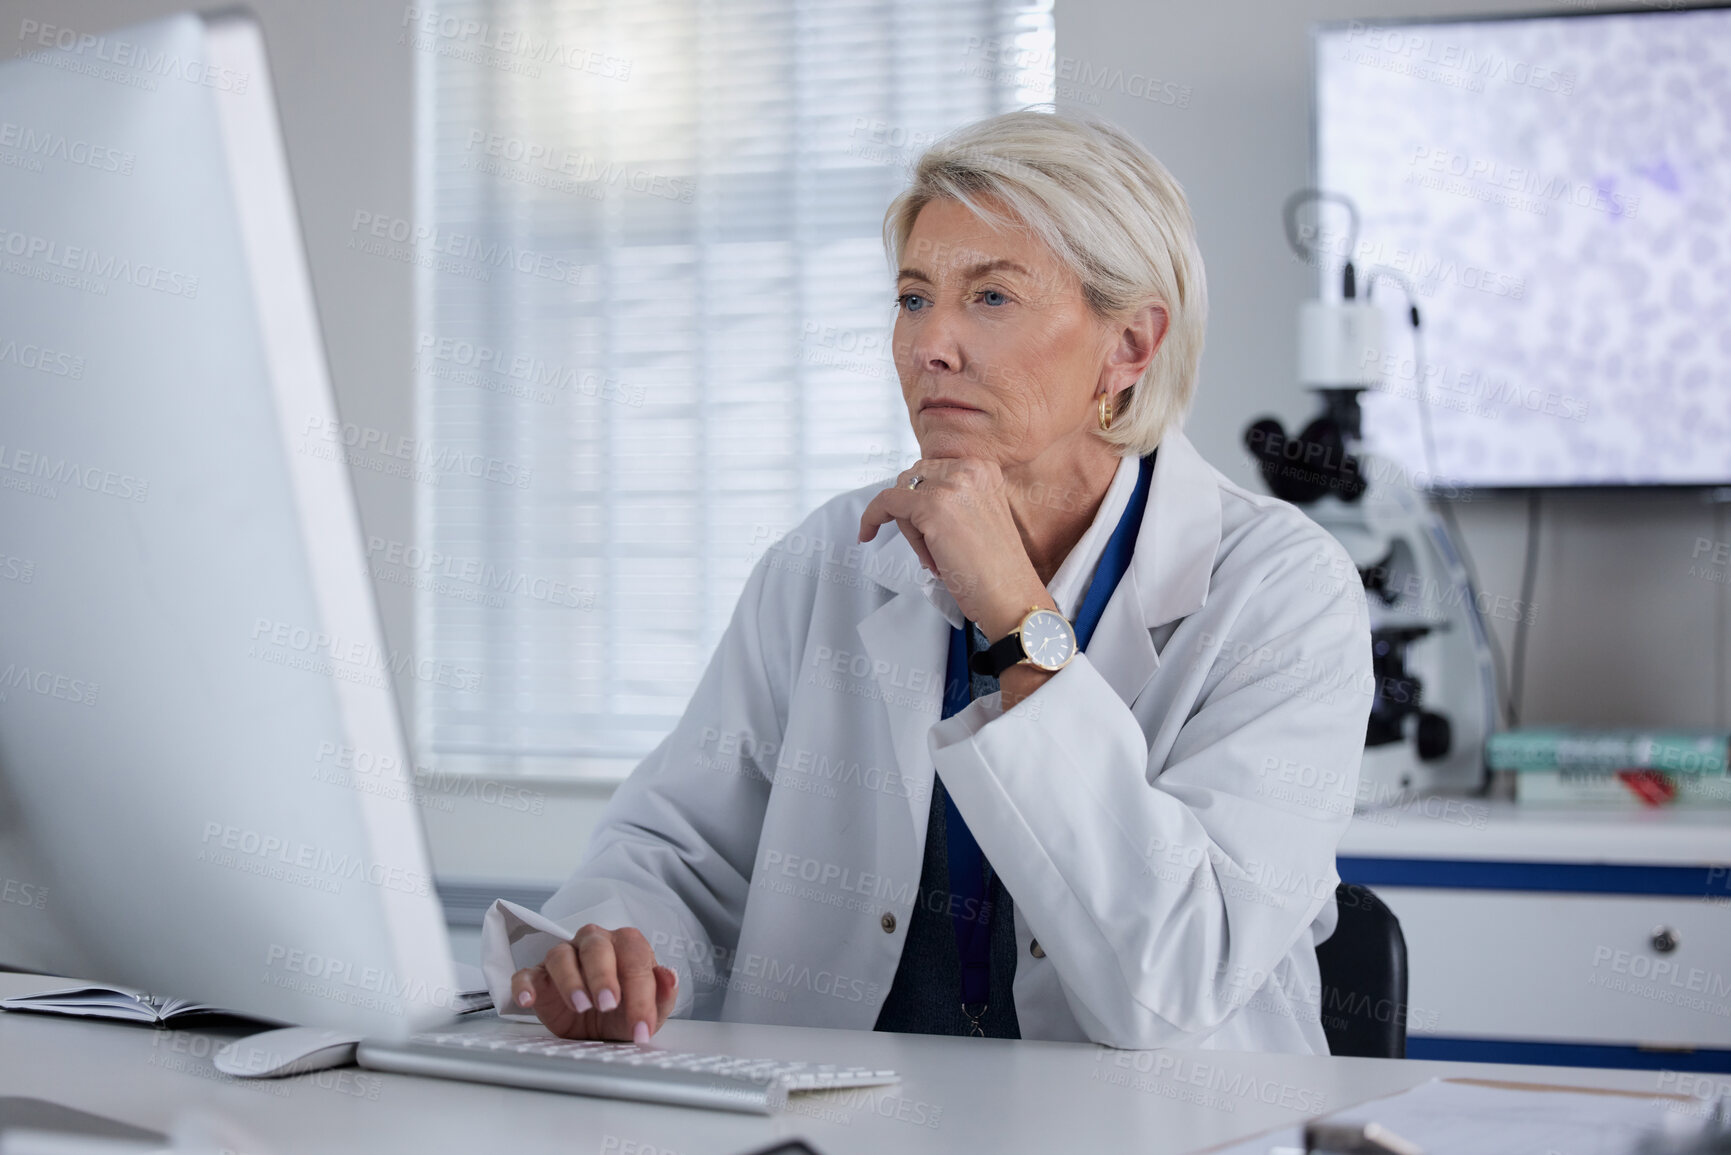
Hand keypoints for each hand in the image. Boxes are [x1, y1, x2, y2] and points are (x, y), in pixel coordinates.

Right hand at [509, 924, 678, 1042]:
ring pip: (561, 956)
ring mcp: (565, 956)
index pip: (636, 961)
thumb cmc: (626, 1011)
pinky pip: (527, 973)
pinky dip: (525, 984)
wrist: (597, 1027)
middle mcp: (595, 943)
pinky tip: (528, 999)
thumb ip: (662, 993)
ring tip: (580, 1005)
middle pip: (596, 948)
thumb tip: (670, 976)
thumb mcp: (651, 1010)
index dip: (640, 996)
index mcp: (627, 945)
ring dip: (570, 980)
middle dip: (603, 976)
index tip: (641, 1028)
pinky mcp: (539, 976)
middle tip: (608, 1004)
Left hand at [857, 457, 1051, 641]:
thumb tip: (910, 498)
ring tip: (936, 556)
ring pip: (902, 494)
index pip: (932, 470)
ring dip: (909, 527)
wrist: (1009, 594)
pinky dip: (872, 517)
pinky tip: (866, 534)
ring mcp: (950, 486)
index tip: (913, 519)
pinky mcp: (931, 506)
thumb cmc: (996, 567)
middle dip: (914, 513)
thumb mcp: (978, 515)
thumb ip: (953, 498)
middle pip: (914, 479)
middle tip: (935, 549)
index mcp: (983, 468)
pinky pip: (886, 503)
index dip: (921, 499)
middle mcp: (968, 469)